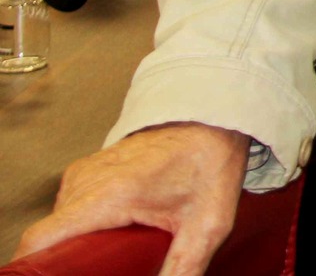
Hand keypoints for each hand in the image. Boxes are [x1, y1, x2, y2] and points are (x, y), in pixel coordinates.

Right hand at [15, 122, 249, 274]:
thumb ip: (185, 267)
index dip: (37, 267)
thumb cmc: (211, 166)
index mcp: (107, 196)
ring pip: (60, 223)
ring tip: (118, 245)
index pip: (40, 239)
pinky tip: (115, 229)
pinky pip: (70, 208)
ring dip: (79, 241)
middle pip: (50, 237)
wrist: (212, 120)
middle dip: (70, 259)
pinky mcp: (86, 170)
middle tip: (109, 261)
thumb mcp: (206, 225)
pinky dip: (84, 224)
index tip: (58, 275)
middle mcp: (86, 181)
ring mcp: (83, 173)